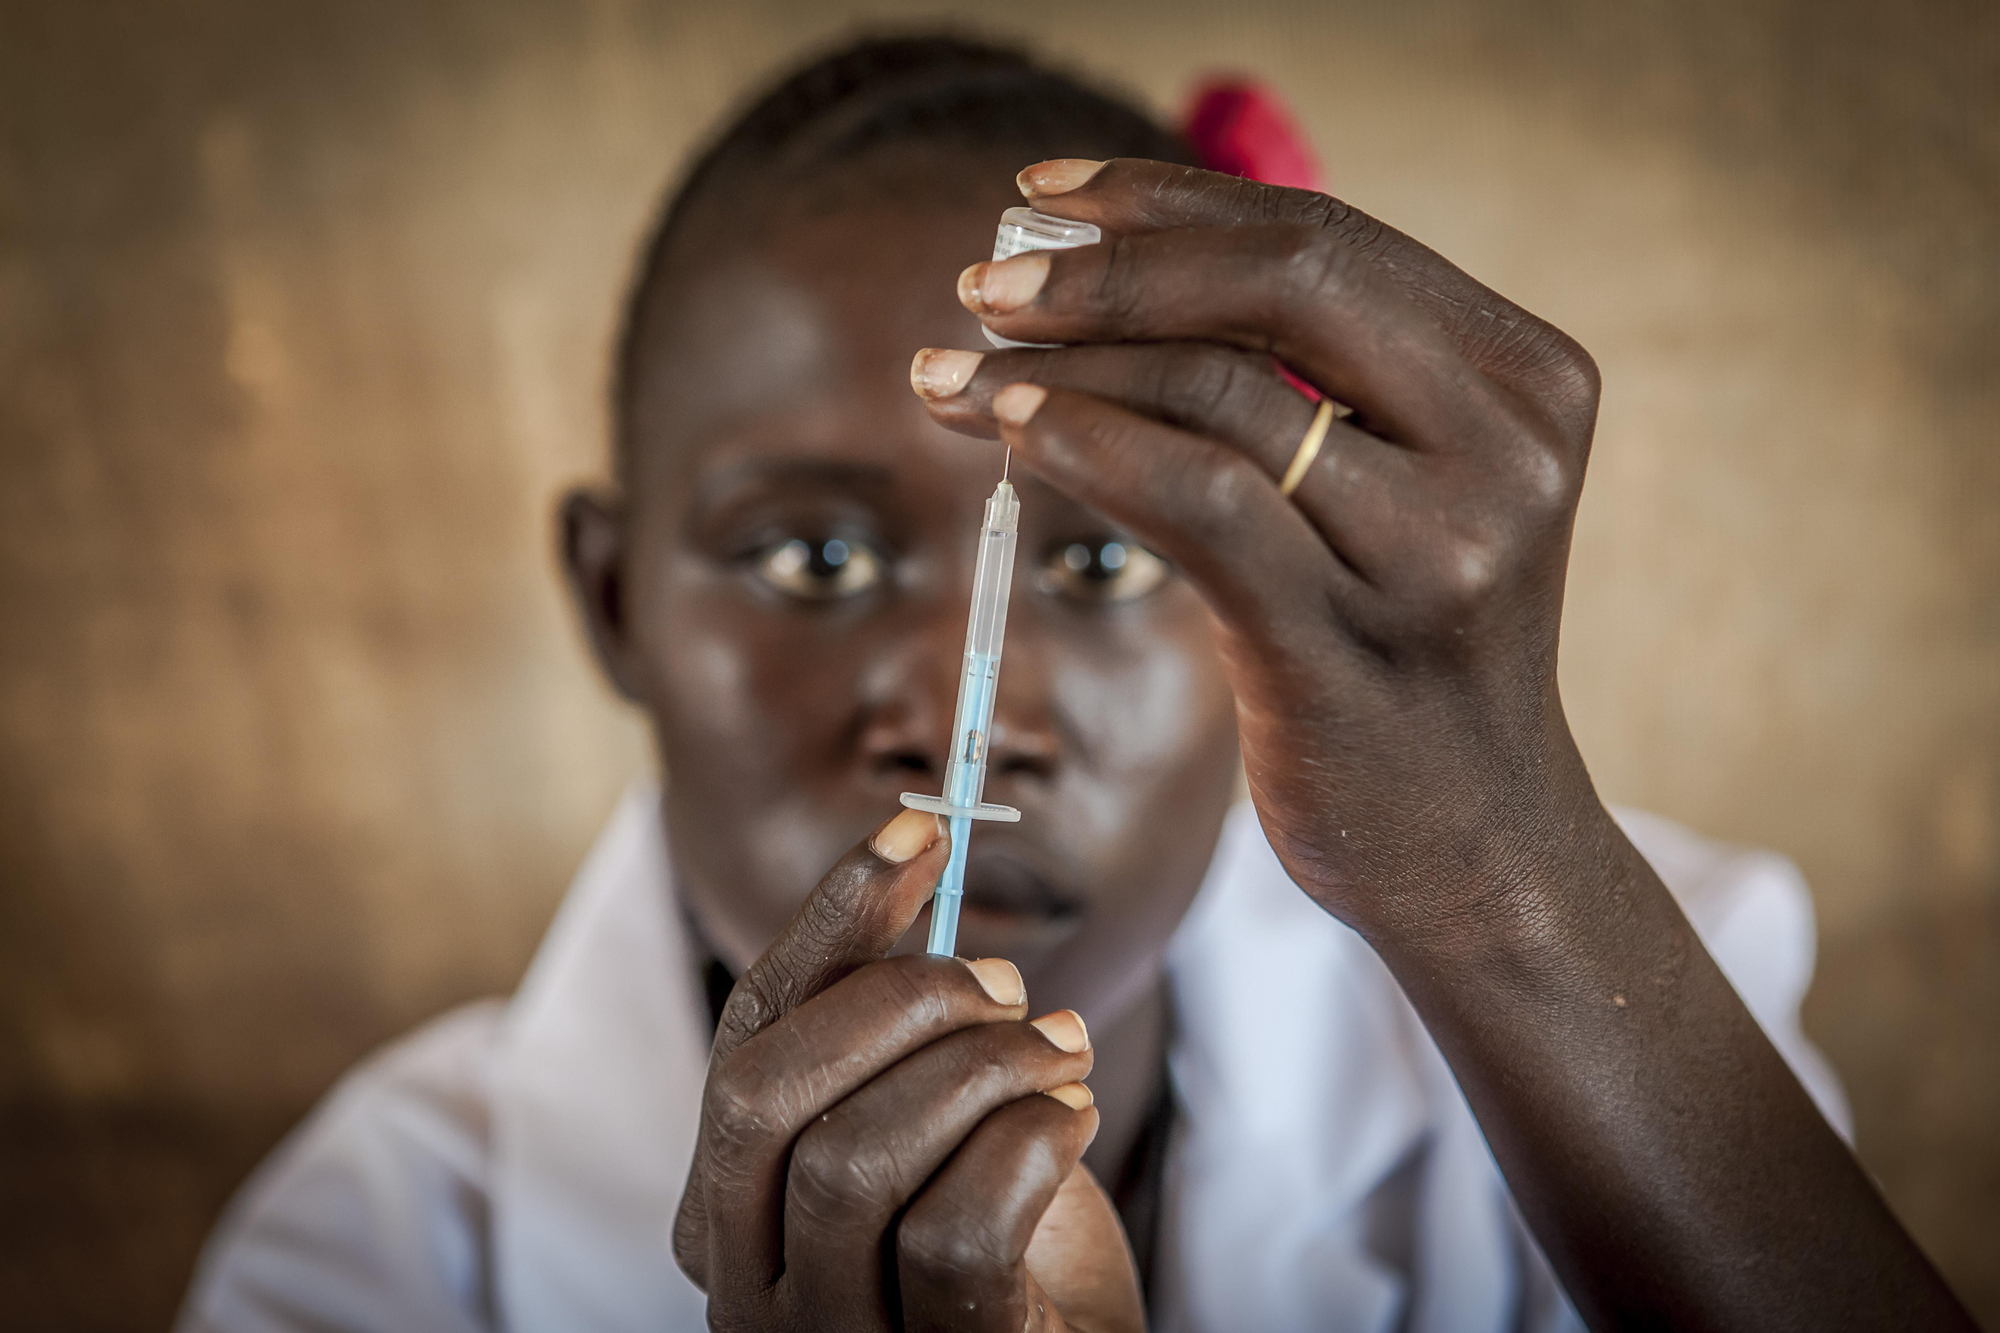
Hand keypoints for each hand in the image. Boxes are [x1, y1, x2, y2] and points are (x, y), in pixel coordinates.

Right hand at [673, 807, 1143, 1332]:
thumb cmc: (999, 1241)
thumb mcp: (929, 1120)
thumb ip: (892, 1023)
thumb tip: (909, 850)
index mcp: (725, 1207)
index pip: (742, 1037)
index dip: (827, 921)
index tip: (916, 828)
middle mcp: (742, 1285)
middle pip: (760, 1093)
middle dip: (897, 1002)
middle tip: (1005, 983)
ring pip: (852, 1159)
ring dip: (981, 1069)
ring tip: (1061, 1052)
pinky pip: (954, 1234)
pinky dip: (1027, 1143)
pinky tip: (1071, 1120)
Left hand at [919, 157, 1607, 943]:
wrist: (1473, 846)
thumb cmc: (1401, 651)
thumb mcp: (1398, 491)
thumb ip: (1308, 383)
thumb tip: (1103, 278)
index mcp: (1525, 378)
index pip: (1324, 239)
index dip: (1168, 202)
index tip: (1047, 194)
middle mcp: (1506, 447)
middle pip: (1281, 283)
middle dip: (1107, 271)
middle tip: (980, 282)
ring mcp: (1440, 550)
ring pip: (1221, 391)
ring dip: (1060, 366)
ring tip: (954, 371)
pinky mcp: (1350, 645)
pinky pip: (1195, 503)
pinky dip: (1086, 445)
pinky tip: (1008, 432)